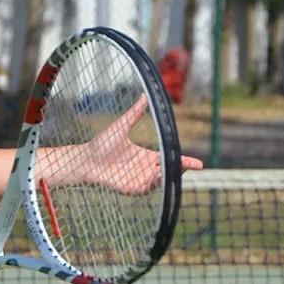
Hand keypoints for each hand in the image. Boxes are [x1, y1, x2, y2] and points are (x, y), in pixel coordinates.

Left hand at [45, 95, 203, 194]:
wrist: (85, 159)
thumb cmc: (102, 144)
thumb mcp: (122, 126)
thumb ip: (134, 113)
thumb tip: (144, 95)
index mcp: (146, 157)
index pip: (169, 159)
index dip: (183, 161)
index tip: (198, 163)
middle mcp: (145, 170)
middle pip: (168, 171)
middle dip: (181, 169)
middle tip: (194, 166)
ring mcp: (139, 180)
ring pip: (160, 180)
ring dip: (168, 175)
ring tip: (177, 167)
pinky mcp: (131, 189)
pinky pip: (147, 188)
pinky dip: (154, 183)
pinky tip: (159, 176)